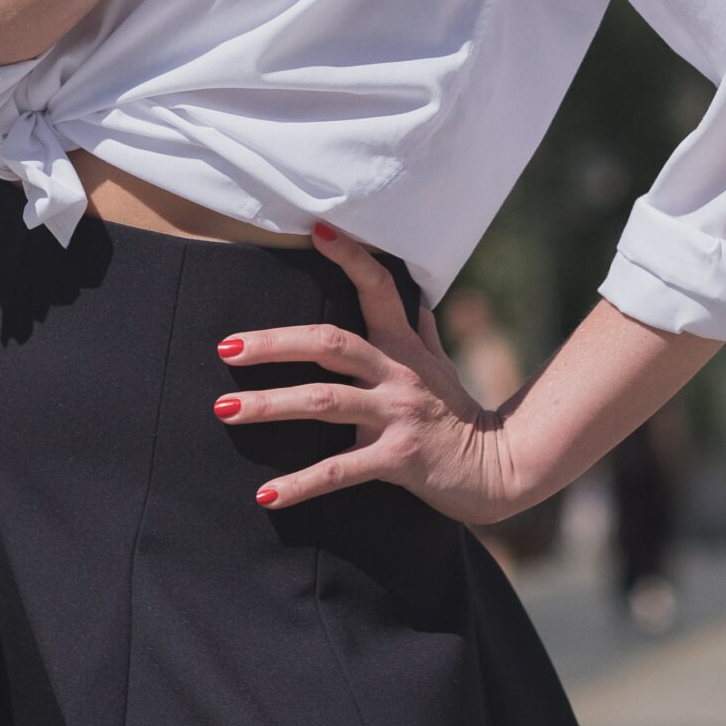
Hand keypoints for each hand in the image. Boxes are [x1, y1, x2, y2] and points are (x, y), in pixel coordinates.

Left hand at [214, 221, 537, 524]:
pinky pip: (341, 471)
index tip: (318, 230)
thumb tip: (410, 292)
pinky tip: (266, 495)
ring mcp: (397, 415)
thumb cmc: (459, 414)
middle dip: (274, 344)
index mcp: (403, 347)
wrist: (500, 469)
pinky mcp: (398, 459)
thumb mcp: (440, 364)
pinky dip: (301, 484)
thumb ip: (417, 330)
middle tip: (227, 347)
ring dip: (270, 406)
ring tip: (225, 408)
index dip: (351, 258)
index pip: (379, 288)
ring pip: (324, 402)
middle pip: (330, 344)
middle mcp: (397, 374)